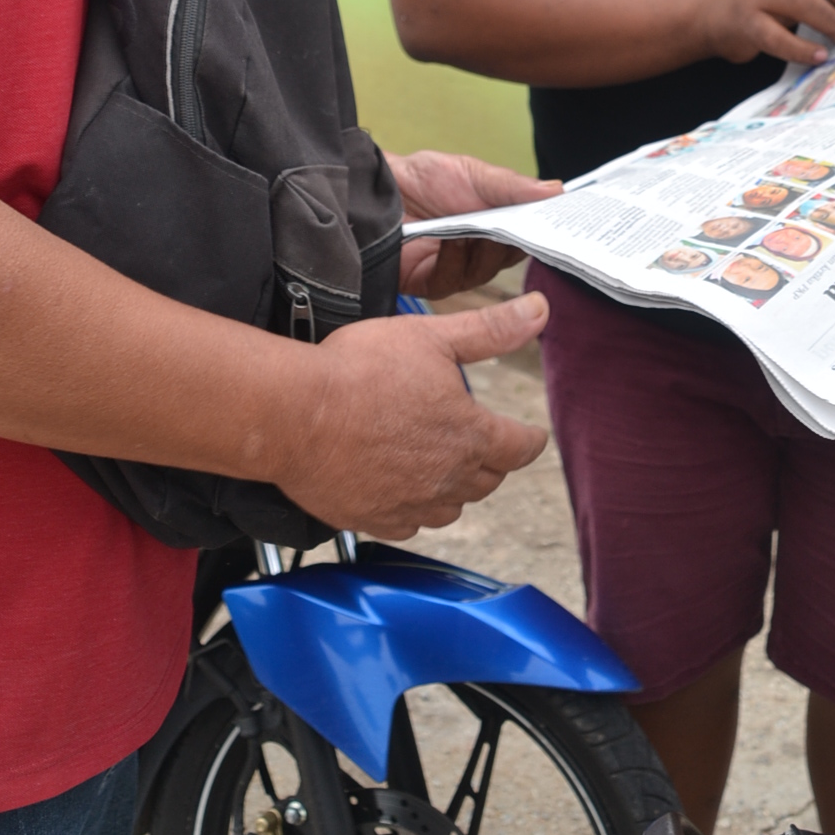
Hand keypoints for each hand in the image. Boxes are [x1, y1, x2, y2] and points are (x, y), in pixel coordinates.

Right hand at [280, 293, 550, 537]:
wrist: (294, 414)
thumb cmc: (359, 370)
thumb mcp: (432, 336)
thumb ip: (491, 330)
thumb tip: (540, 311)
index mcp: (470, 435)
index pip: (520, 448)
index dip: (529, 438)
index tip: (531, 436)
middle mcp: (448, 479)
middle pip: (488, 480)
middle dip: (492, 461)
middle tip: (484, 444)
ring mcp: (411, 505)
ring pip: (451, 507)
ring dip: (455, 488)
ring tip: (443, 466)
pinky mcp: (374, 519)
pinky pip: (409, 523)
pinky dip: (414, 508)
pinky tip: (402, 489)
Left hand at [387, 149, 560, 298]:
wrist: (378, 187)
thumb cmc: (423, 178)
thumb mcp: (472, 173)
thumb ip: (511, 187)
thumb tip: (557, 191)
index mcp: (495, 223)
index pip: (528, 237)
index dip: (541, 235)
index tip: (553, 228)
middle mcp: (480, 249)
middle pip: (509, 257)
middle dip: (510, 242)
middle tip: (510, 228)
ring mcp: (457, 267)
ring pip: (484, 272)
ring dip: (479, 249)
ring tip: (468, 228)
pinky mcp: (431, 281)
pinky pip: (452, 281)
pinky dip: (453, 261)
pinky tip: (446, 241)